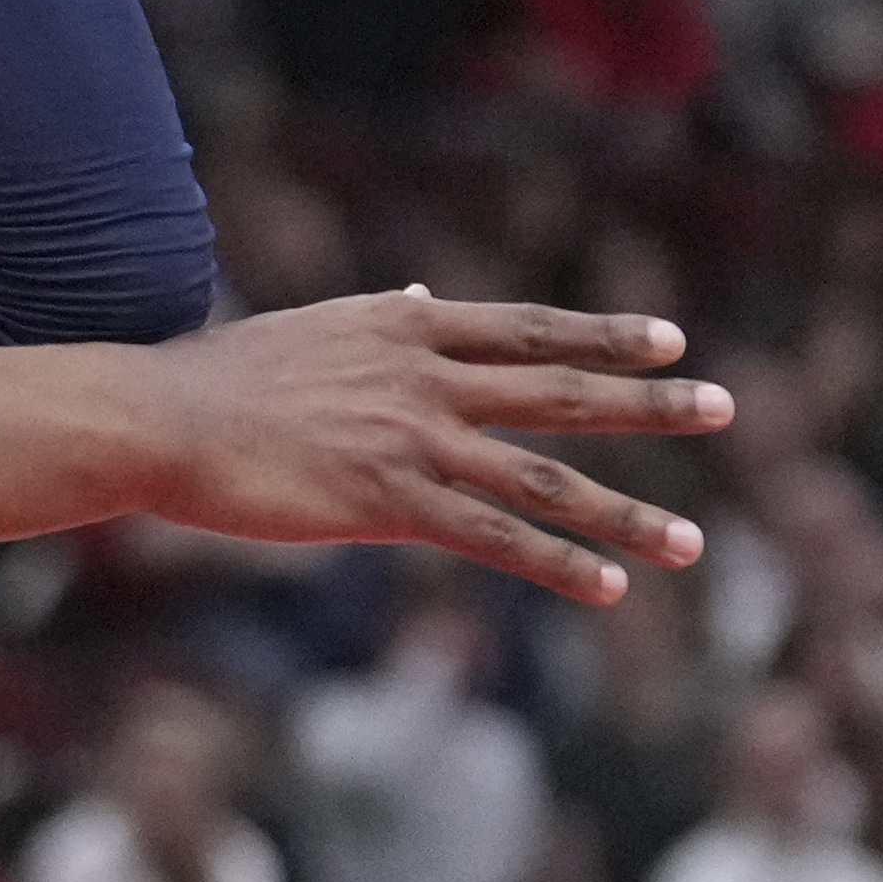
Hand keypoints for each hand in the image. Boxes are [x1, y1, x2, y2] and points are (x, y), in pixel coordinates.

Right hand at [142, 293, 728, 604]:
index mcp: (404, 327)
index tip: (667, 340)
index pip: (526, 328)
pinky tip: (607, 588)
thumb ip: (378, 318)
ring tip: (689, 543)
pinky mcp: (388, 502)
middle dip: (649, 403)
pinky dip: (557, 563)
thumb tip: (420, 293)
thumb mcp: (310, 329)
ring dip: (624, 512)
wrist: (159, 417)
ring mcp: (412, 439)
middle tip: (723, 407)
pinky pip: (493, 537)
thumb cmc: (218, 378)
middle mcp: (424, 376)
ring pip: (543, 475)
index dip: (602, 334)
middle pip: (559, 389)